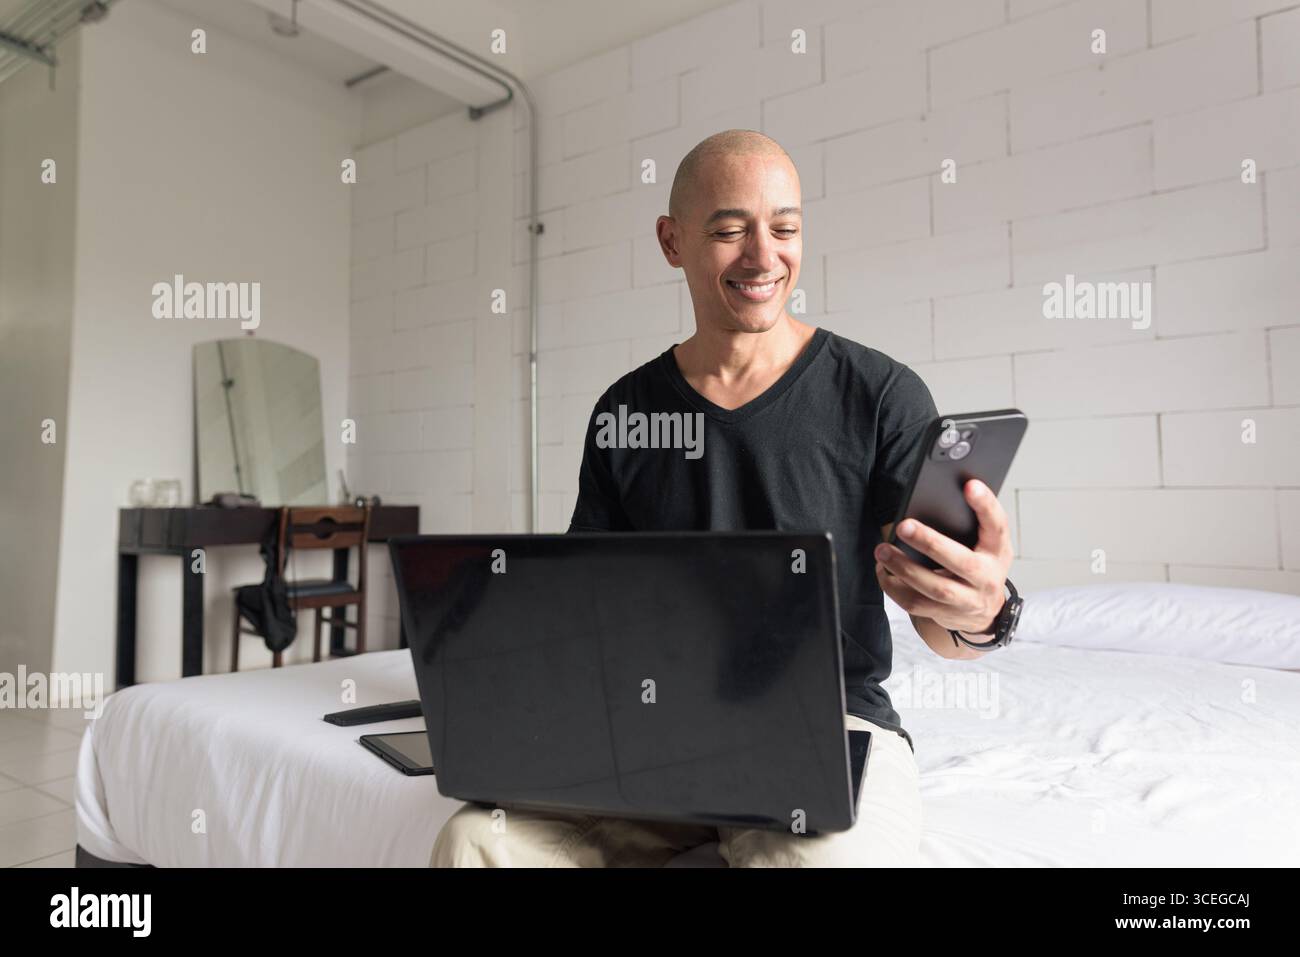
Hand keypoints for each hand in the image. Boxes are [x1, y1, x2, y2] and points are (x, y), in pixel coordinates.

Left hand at [874, 479, 1012, 634]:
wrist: (984, 612)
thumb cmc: (980, 564)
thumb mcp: (986, 543)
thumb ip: (971, 522)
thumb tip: (934, 494)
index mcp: (998, 551)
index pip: (997, 525)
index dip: (985, 505)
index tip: (970, 485)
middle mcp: (987, 578)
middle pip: (961, 562)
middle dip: (930, 543)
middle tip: (903, 525)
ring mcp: (967, 601)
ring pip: (934, 588)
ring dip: (904, 568)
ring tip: (882, 550)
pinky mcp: (945, 615)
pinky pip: (916, 604)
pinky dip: (894, 587)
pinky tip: (883, 570)